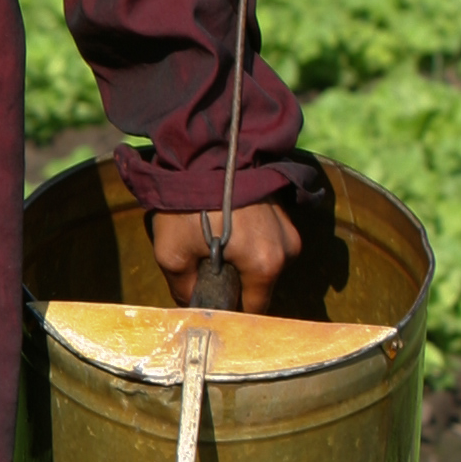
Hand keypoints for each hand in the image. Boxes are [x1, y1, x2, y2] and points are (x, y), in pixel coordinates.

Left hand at [148, 199, 300, 314]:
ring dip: (244, 258)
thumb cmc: (188, 206)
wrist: (203, 152)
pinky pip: (268, 237)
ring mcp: (288, 227)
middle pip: (261, 284)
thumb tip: (191, 303)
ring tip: (215, 242)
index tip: (211, 302)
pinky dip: (250, 238)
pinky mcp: (283, 209)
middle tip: (207, 267)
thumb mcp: (172, 254)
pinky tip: (227, 227)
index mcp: (266, 265)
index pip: (254, 308)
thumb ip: (183, 288)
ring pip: (265, 260)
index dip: (231, 309)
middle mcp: (287, 249)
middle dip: (237, 281)